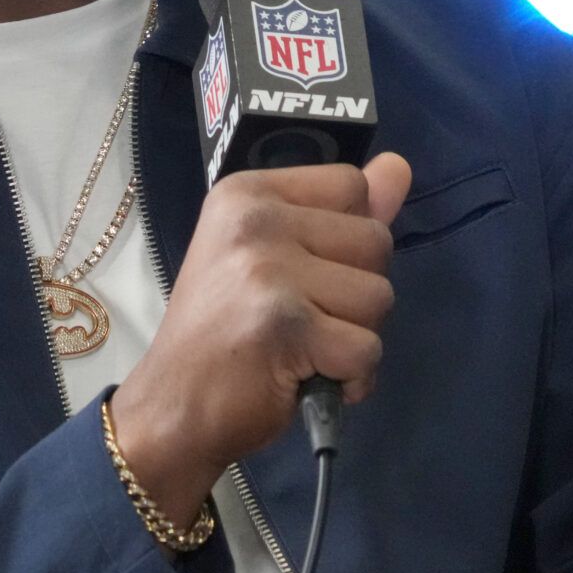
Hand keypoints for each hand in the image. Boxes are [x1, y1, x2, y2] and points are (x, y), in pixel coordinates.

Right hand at [109, 151, 412, 524]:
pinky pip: (368, 349)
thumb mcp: (273, 255)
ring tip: (302, 348)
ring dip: (354, 336)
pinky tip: (308, 378)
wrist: (172, 406)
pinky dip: (351, 378)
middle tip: (299, 317)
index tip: (302, 270)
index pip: (351, 185)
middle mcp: (256, 219)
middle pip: (376, 240)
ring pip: (380, 296)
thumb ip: (339, 213)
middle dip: (355, 291)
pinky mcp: (288, 326)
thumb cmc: (223, 332)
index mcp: (247, 192)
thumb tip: (400, 166)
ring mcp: (269, 270)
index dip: (347, 237)